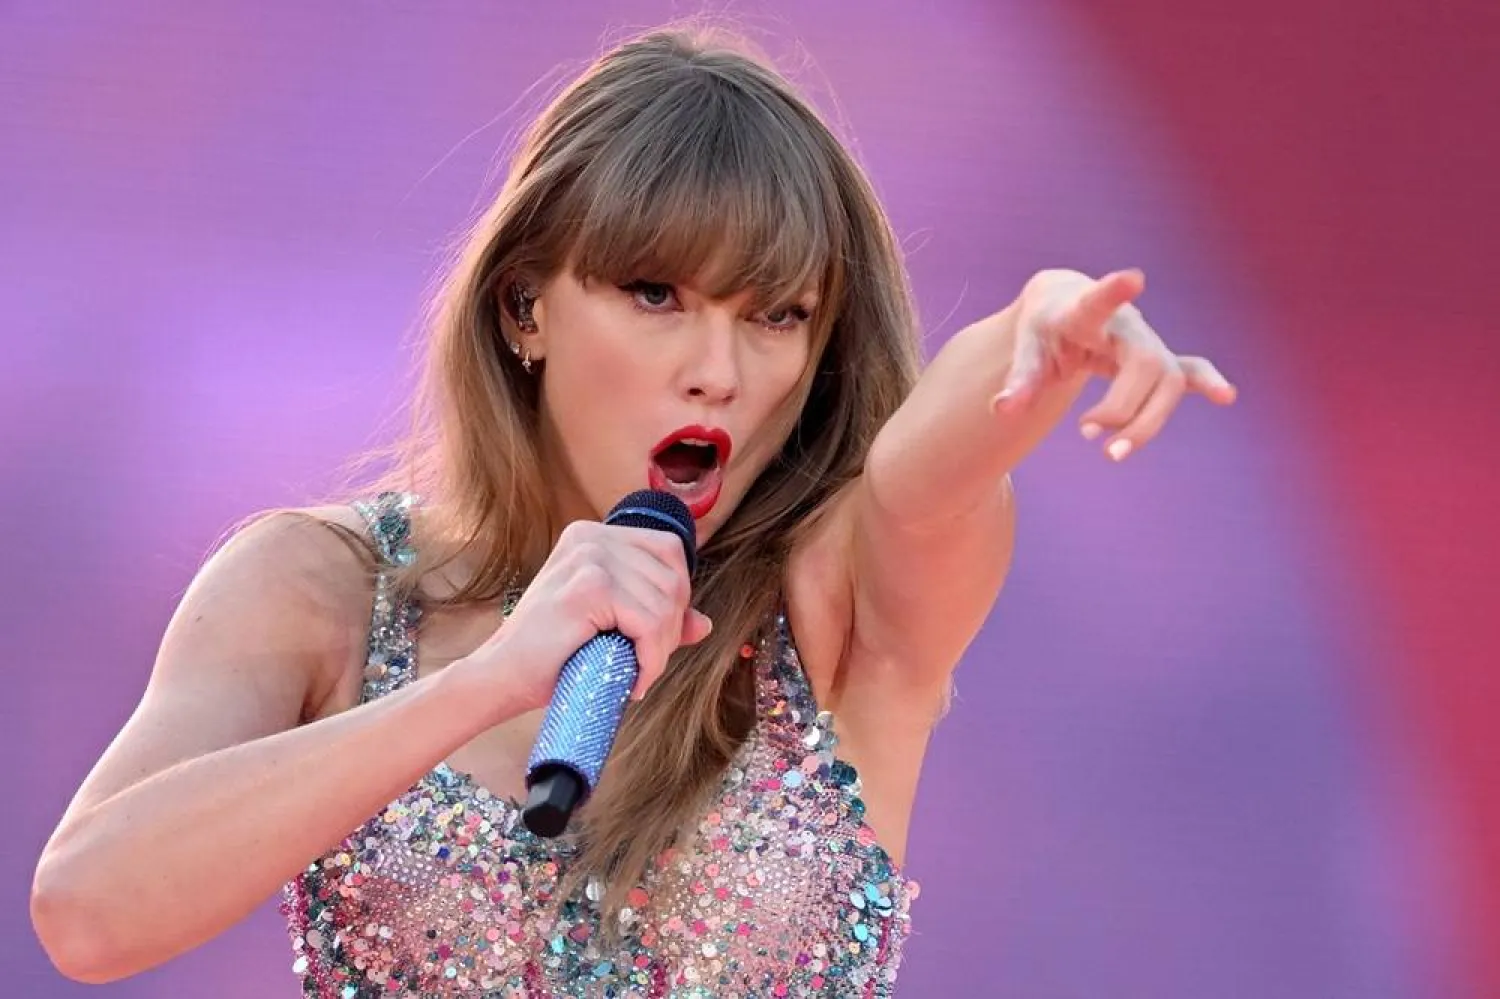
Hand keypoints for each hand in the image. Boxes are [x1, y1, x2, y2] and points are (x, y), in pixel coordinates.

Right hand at [462, 520, 712, 714]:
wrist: (501, 678)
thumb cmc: (551, 655)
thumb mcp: (610, 627)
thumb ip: (654, 617)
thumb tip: (703, 622)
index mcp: (594, 536)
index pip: (668, 551)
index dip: (677, 596)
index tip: (657, 638)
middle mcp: (591, 537)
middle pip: (673, 576)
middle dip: (671, 628)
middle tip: (648, 664)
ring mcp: (589, 557)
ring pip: (665, 602)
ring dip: (661, 650)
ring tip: (637, 674)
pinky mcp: (590, 586)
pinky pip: (649, 623)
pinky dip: (651, 659)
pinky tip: (634, 680)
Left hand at [993, 268, 1236, 458]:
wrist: (1065, 303)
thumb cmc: (1044, 327)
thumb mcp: (1025, 348)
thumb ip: (1019, 380)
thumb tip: (1002, 412)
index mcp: (1084, 313)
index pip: (1097, 302)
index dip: (1112, 292)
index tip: (1132, 279)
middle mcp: (1126, 325)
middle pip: (1145, 366)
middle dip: (1122, 408)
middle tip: (1085, 433)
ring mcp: (1146, 342)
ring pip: (1167, 382)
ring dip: (1146, 423)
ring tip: (1110, 452)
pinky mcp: (1157, 359)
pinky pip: (1189, 370)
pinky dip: (1205, 382)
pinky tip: (1225, 396)